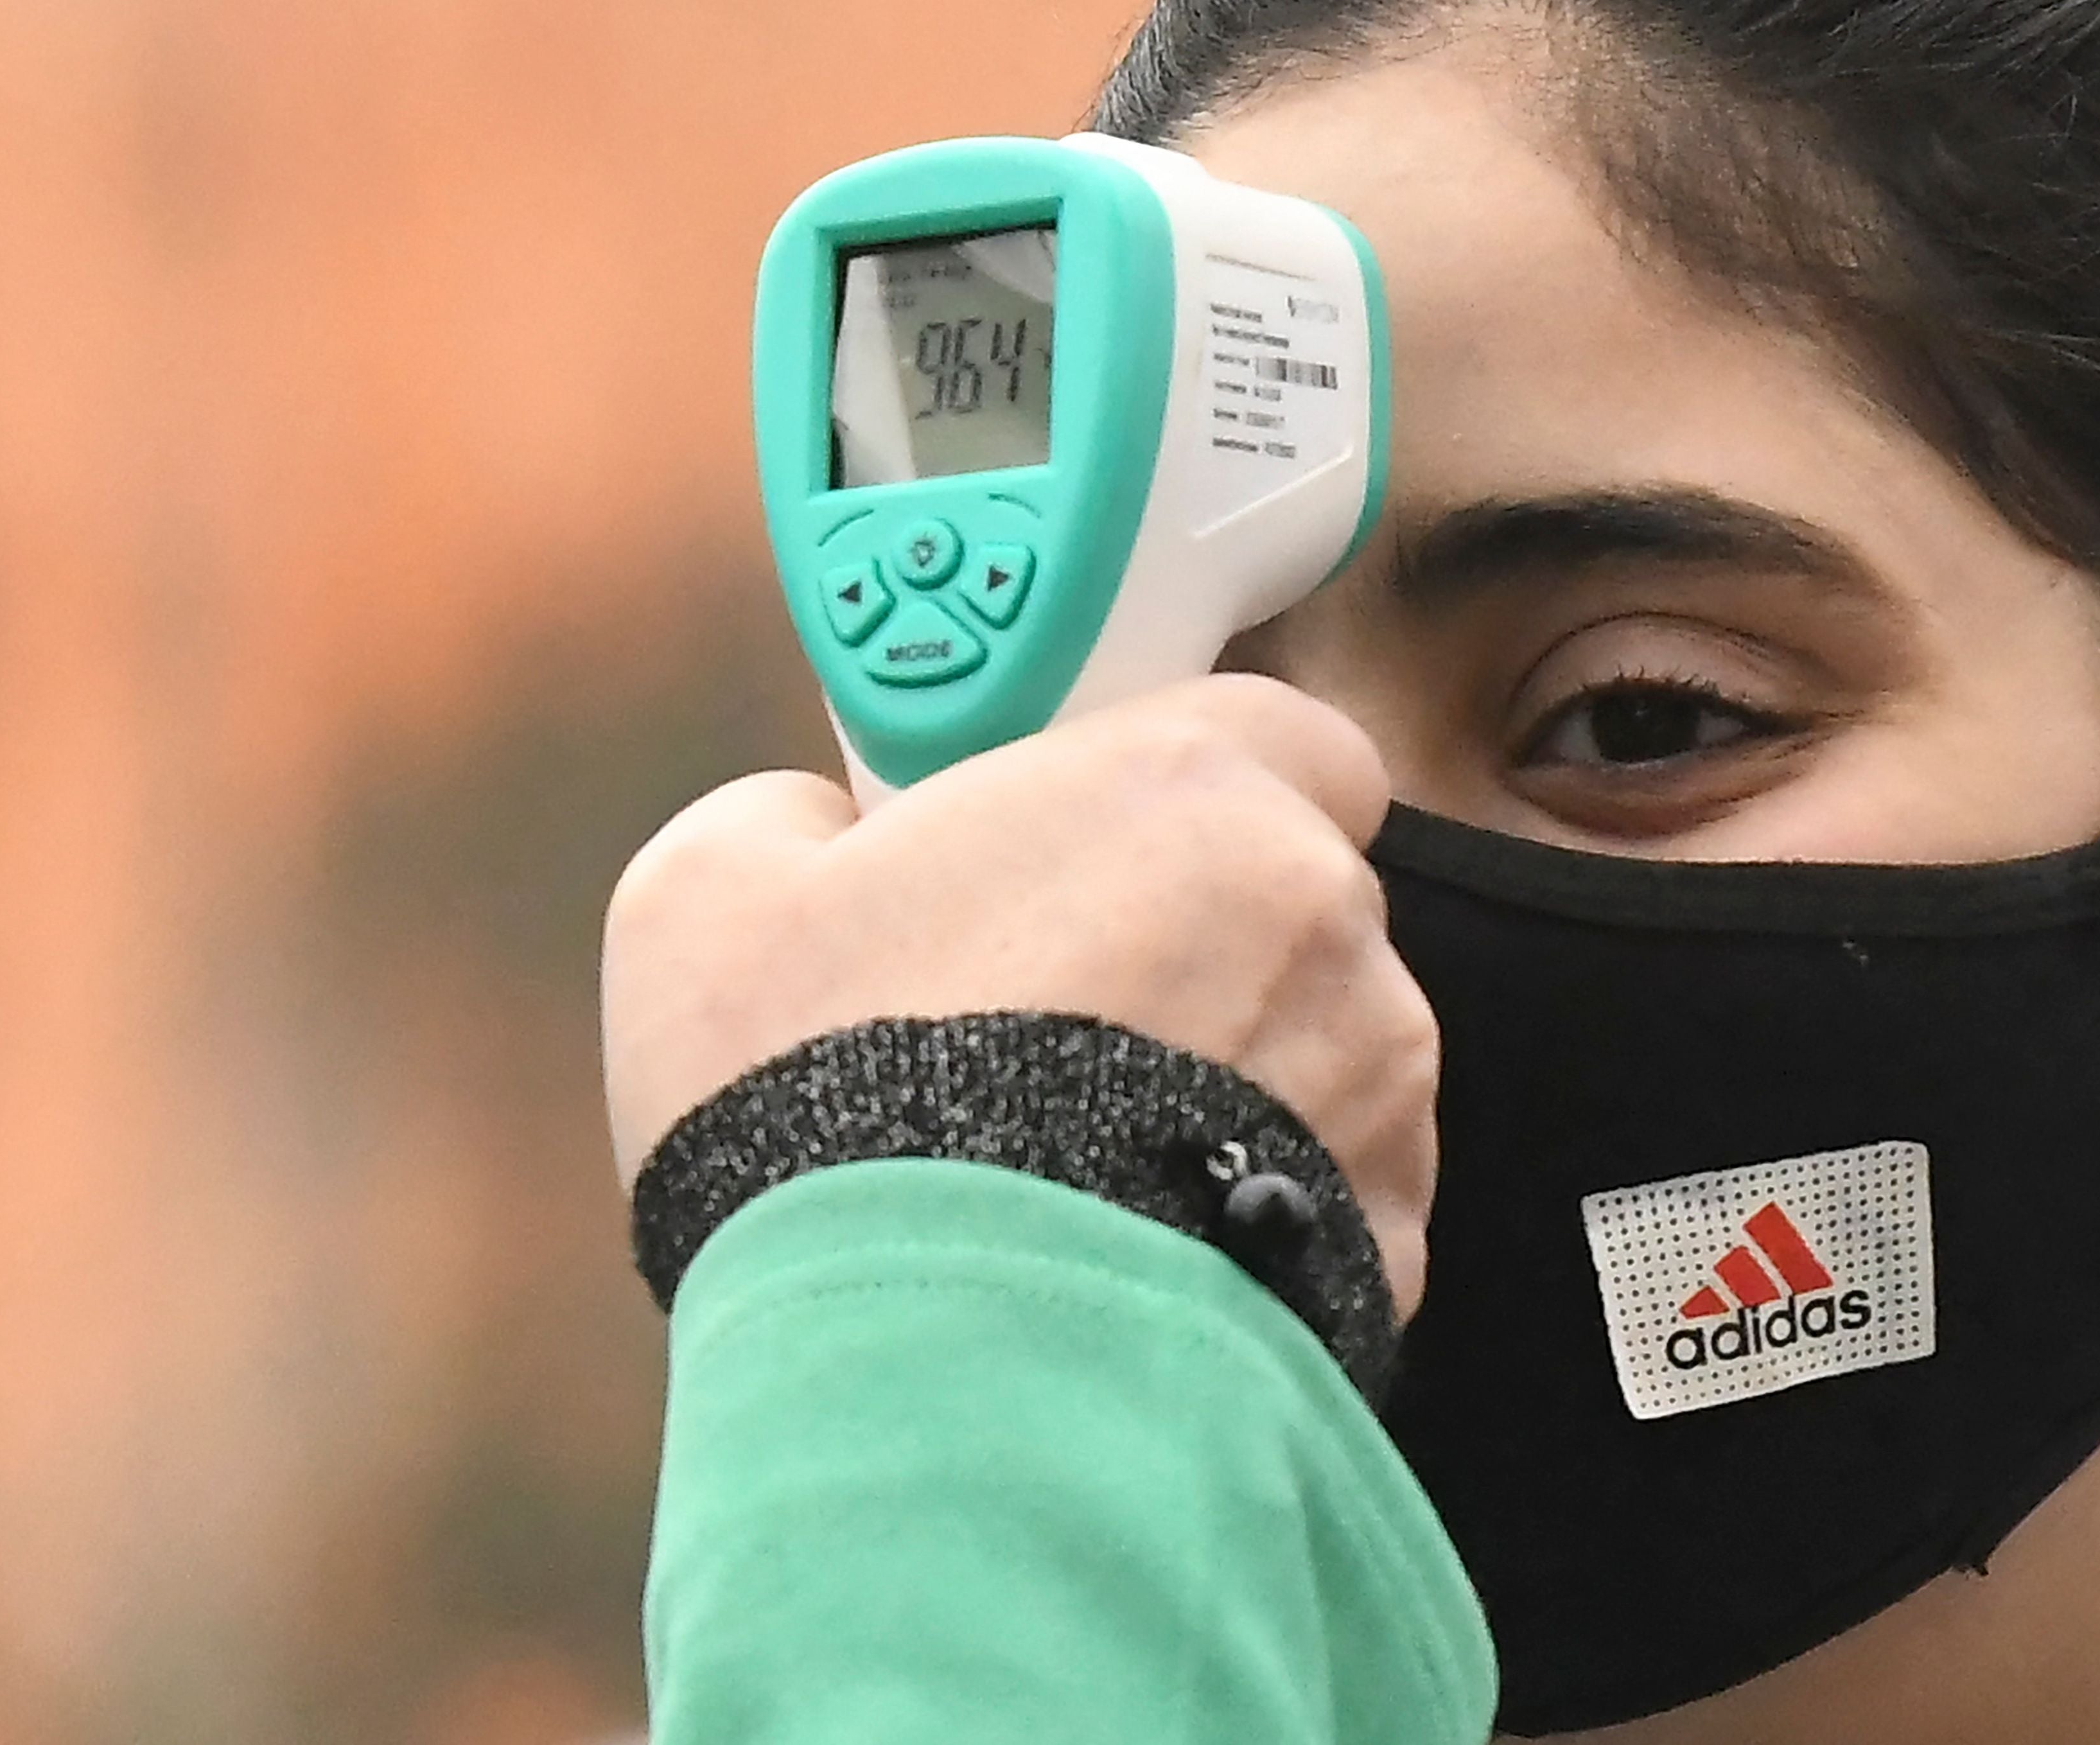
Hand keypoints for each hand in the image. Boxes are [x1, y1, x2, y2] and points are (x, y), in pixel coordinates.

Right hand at [599, 674, 1440, 1308]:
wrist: (915, 1363)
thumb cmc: (819, 1096)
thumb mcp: (707, 897)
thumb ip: (793, 819)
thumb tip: (825, 838)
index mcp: (1193, 790)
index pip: (1290, 736)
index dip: (1204, 791)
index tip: (1107, 852)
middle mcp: (1326, 927)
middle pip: (1298, 907)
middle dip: (1203, 953)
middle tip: (1054, 1027)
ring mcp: (1377, 1098)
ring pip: (1329, 1065)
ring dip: (1240, 1098)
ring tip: (1083, 1175)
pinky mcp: (1392, 1255)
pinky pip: (1338, 1210)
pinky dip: (1259, 1231)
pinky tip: (1136, 1269)